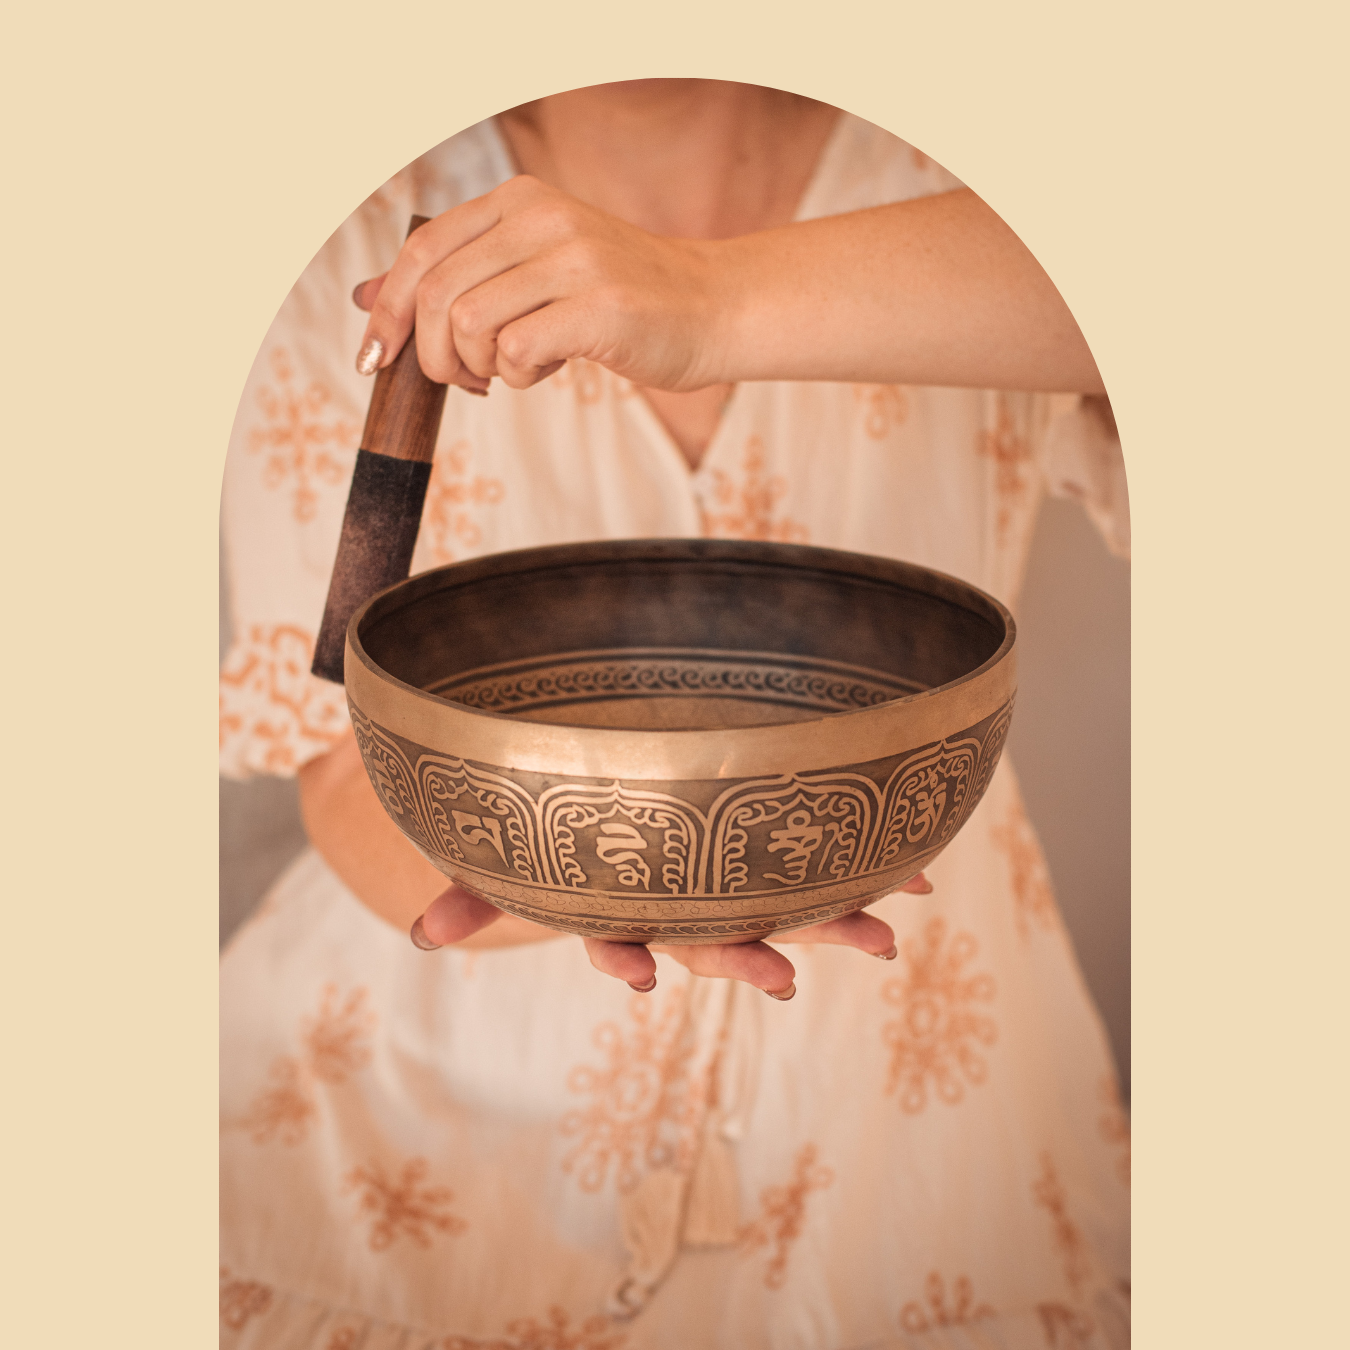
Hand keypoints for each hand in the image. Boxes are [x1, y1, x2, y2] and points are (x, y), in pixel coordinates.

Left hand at [353, 175, 725, 394]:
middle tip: (464, 378)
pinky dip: (519, 376)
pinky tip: (547, 370)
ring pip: (467, 323)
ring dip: (477, 366)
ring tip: (512, 370)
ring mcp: (573, 259)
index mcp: (519, 199)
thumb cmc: (620, 299)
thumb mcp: (534, 270)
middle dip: (432, 354)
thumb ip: (460, 276)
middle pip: (435, 293)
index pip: (421, 250)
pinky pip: (516, 351)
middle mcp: (541, 217)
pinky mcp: (599, 306)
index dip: (387, 311)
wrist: (712, 308)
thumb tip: (369, 298)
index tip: (375, 359)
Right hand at [411, 873, 933, 999]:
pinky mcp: (762, 847)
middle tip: (784, 978)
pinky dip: (868, 865)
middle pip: (712, 936)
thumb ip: (476, 892)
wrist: (604, 807)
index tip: (640, 974)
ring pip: (779, 908)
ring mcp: (725, 880)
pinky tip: (920, 872)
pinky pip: (817, 859)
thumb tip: (419, 939)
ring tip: (888, 934)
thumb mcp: (511, 864)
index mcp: (620, 904)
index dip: (625, 957)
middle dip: (748, 958)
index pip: (616, 936)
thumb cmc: (555, 837)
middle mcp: (680, 903)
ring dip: (831, 922)